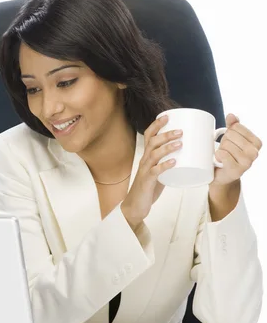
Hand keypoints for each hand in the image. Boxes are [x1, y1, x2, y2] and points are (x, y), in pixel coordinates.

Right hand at [121, 114, 181, 228]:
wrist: (135, 206)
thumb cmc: (148, 188)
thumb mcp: (158, 171)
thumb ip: (168, 163)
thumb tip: (186, 156)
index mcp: (146, 156)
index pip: (149, 135)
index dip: (156, 125)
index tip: (167, 116)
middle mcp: (144, 160)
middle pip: (152, 142)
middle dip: (166, 134)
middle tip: (180, 131)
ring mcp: (145, 171)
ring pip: (154, 154)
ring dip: (167, 147)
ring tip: (180, 143)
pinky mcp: (147, 181)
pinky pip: (156, 171)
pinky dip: (165, 165)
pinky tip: (174, 162)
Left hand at [212, 114, 262, 185]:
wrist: (222, 173)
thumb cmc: (228, 152)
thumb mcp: (231, 136)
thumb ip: (233, 124)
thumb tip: (231, 115)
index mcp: (257, 142)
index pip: (236, 126)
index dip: (229, 132)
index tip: (231, 141)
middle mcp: (254, 153)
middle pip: (231, 135)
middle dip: (224, 141)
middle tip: (226, 150)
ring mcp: (247, 163)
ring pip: (226, 144)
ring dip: (221, 149)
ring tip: (223, 156)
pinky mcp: (236, 171)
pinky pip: (223, 155)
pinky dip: (218, 155)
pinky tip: (220, 161)